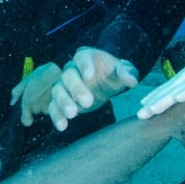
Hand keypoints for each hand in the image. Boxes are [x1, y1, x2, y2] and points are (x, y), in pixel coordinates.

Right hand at [14, 48, 139, 129]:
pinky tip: (62, 126)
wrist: (105, 83)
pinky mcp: (61, 100)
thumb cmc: (113, 74)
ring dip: (63, 102)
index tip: (89, 75)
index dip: (84, 66)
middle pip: (68, 75)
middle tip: (88, 102)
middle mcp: (72, 69)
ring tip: (72, 114)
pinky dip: (56, 116)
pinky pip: (53, 106)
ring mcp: (64, 85)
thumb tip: (132, 81)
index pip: (82, 58)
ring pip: (58, 90)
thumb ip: (128, 73)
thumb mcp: (124, 71)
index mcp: (86, 57)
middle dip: (76, 88)